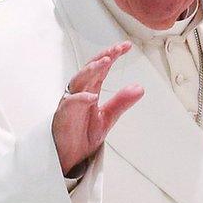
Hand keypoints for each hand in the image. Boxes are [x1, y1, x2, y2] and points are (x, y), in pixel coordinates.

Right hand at [52, 41, 144, 174]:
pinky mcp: (63, 115)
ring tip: (105, 62)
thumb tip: (139, 88)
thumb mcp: (108, 117)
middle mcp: (80, 92)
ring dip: (91, 70)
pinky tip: (91, 96)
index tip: (125, 46)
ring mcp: (70, 102)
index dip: (112, 55)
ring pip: (79, 80)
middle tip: (116, 49)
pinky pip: (70, 104)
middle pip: (90, 69)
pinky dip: (80, 99)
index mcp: (90, 90)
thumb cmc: (83, 134)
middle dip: (103, 57)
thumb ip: (122, 102)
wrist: (71, 156)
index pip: (102, 68)